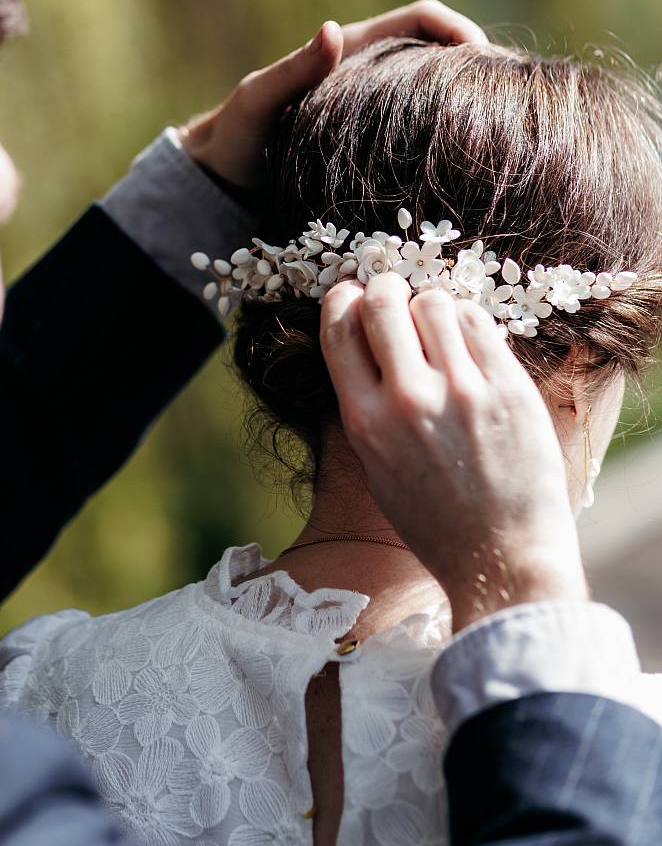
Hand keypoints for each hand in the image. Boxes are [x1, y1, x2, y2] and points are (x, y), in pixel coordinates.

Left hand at [179, 0, 485, 187]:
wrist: (220, 181)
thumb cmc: (233, 139)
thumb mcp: (254, 104)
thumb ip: (289, 70)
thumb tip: (330, 30)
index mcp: (350, 51)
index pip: (425, 19)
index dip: (463, 30)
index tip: (490, 64)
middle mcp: (373, 73)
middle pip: (446, 52)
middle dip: (484, 68)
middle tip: (517, 104)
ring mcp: (380, 109)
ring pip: (443, 92)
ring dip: (476, 103)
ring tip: (508, 136)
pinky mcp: (380, 143)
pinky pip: (430, 130)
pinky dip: (456, 136)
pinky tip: (473, 168)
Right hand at [319, 276, 587, 631]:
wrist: (502, 558)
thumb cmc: (435, 519)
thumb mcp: (376, 468)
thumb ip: (365, 405)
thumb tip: (363, 339)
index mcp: (366, 422)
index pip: (338, 328)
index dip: (342, 299)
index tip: (352, 295)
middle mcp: (409, 401)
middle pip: (383, 301)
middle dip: (384, 287)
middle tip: (394, 293)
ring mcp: (463, 391)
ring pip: (434, 301)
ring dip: (430, 304)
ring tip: (438, 324)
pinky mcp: (509, 388)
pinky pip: (479, 322)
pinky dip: (468, 321)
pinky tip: (469, 340)